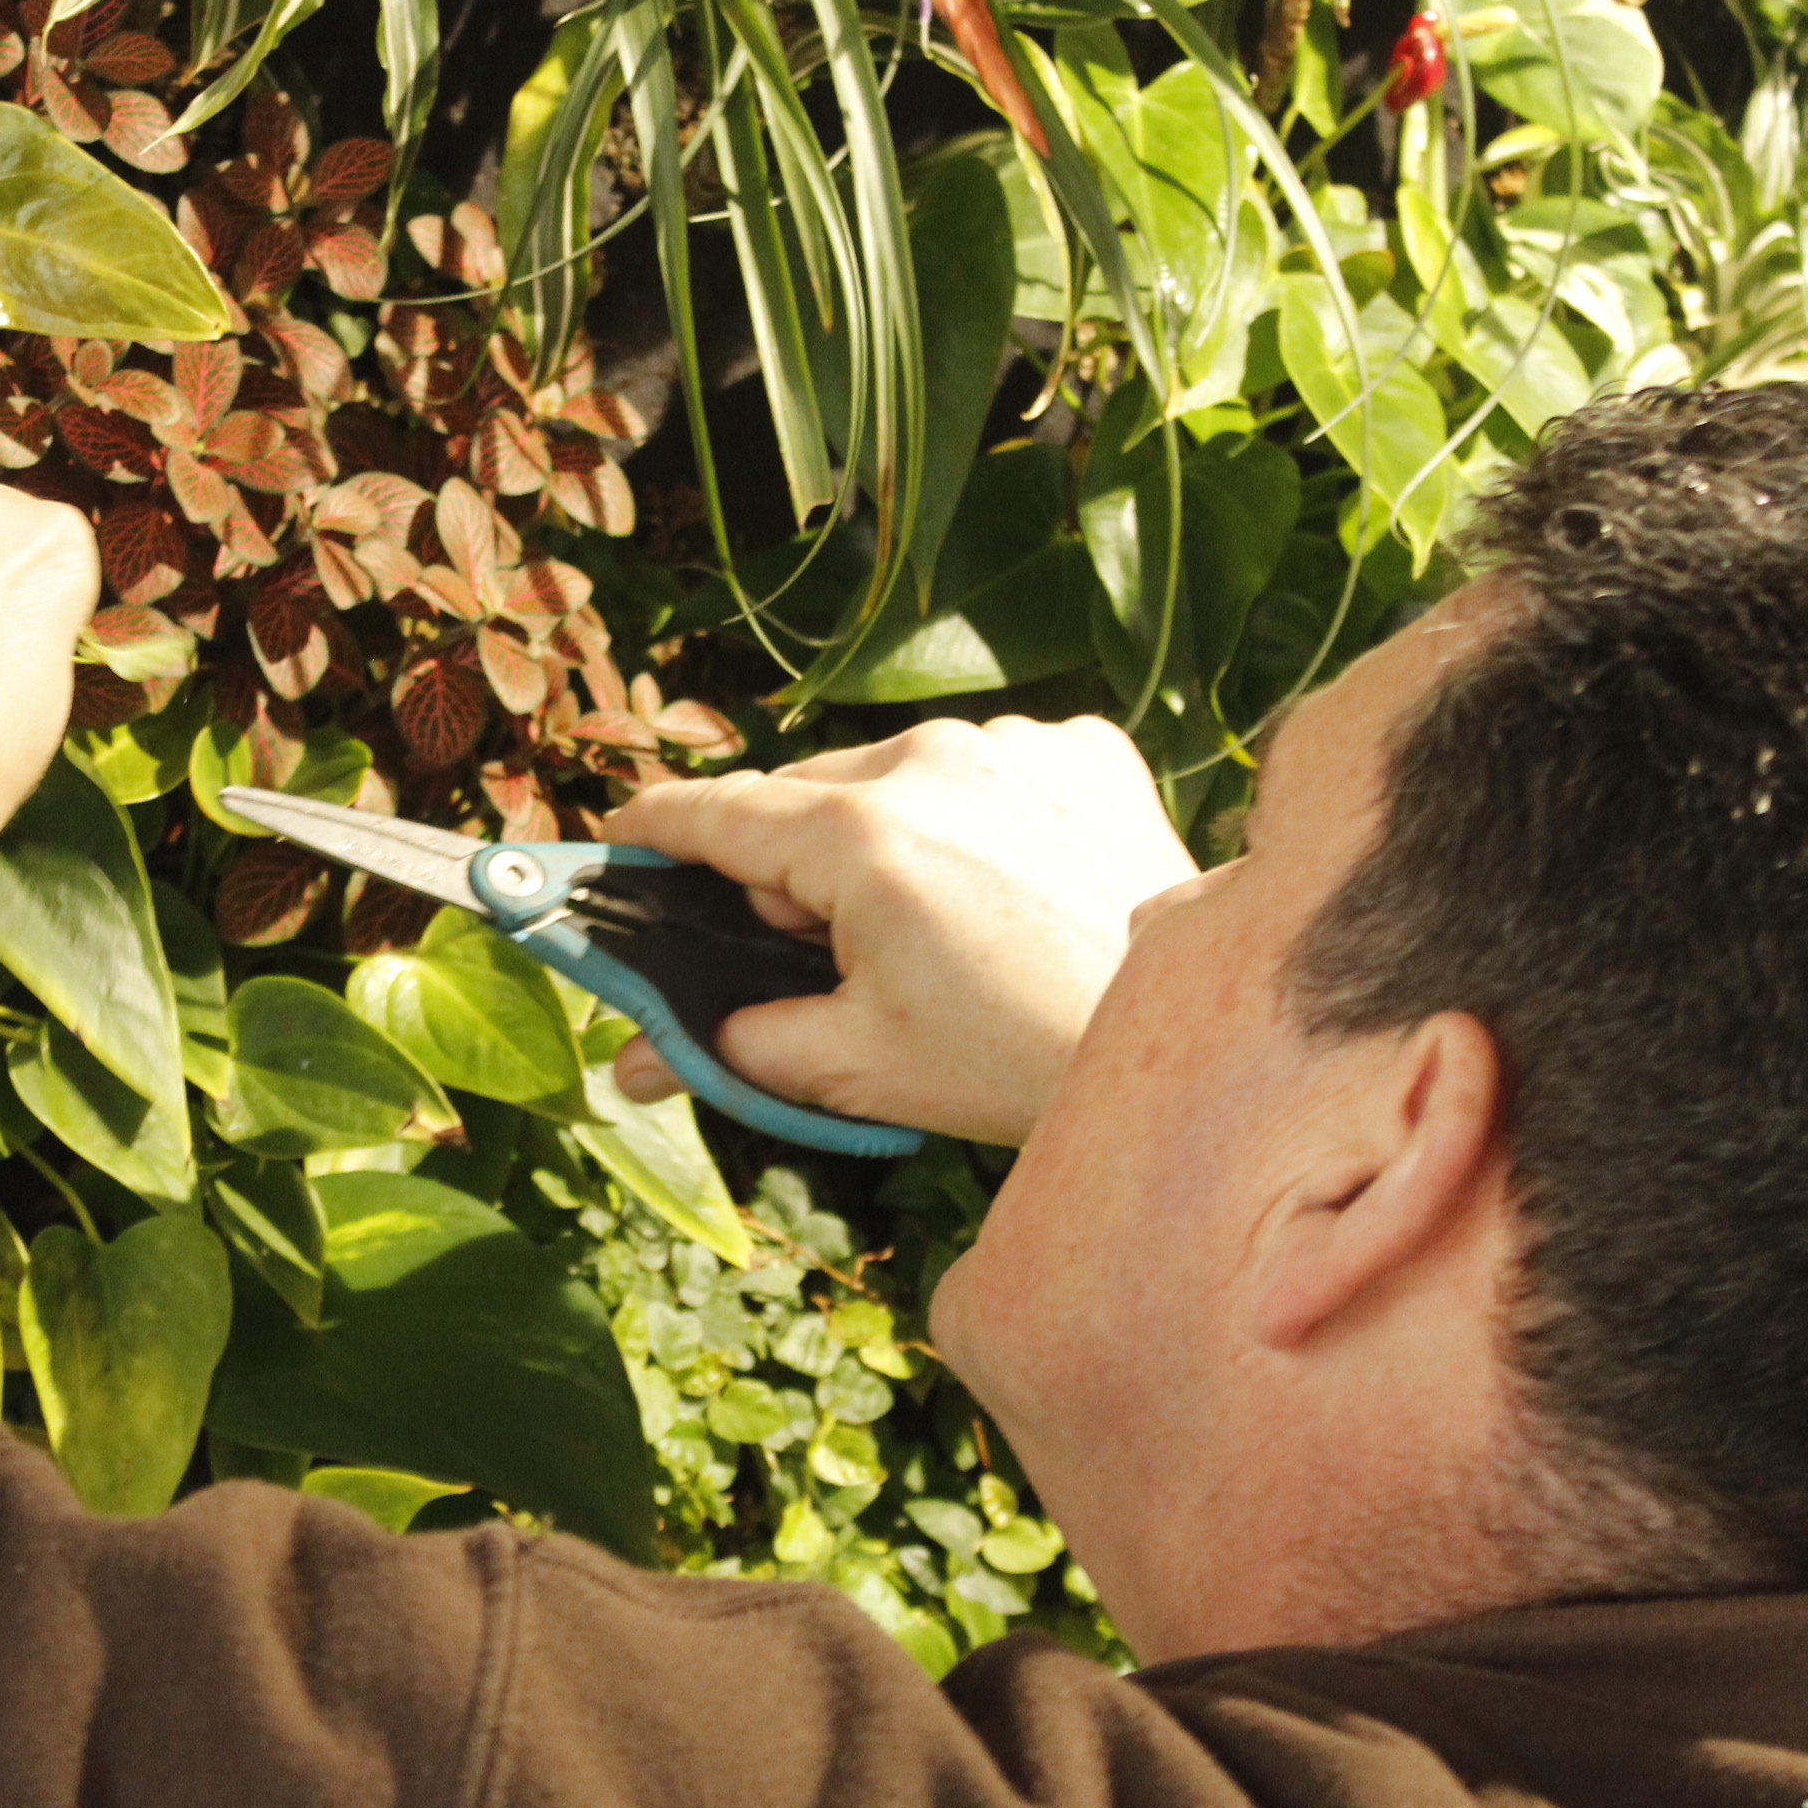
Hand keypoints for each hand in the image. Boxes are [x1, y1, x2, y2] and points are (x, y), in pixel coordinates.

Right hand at [600, 717, 1195, 1145]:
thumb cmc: (1014, 1059)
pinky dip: (977, 816)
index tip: (622, 838)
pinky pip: (990, 767)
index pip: (715, 812)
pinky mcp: (1084, 747)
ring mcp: (1016, 742)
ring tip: (936, 927)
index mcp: (855, 834)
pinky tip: (1009, 889)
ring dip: (886, 833)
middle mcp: (930, 757)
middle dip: (788, 862)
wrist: (1184, 1048)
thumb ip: (729, 1047)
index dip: (655, 829)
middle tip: (816, 946)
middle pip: (805, 796)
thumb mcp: (853, 1065)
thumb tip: (631, 1065)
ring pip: (897, 775)